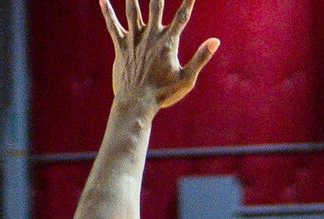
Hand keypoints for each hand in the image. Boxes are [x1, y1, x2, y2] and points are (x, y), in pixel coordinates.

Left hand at [101, 0, 219, 114]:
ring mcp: (134, 40)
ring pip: (132, 10)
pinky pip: (113, 25)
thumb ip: (201, 58)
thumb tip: (216, 41)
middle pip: (156, 5)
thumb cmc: (164, 94)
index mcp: (168, 43)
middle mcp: (151, 36)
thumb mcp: (187, 79)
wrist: (137, 103)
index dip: (188, 1)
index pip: (182, 16)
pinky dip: (108, 12)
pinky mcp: (121, 46)